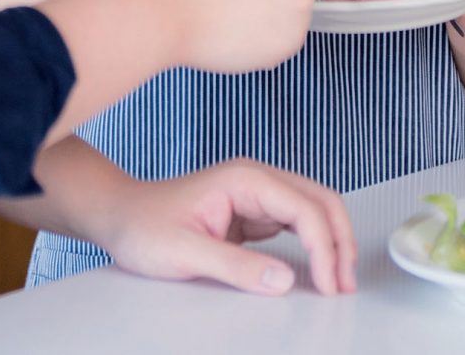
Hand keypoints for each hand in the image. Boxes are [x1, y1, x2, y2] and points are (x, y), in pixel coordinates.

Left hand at [98, 158, 357, 297]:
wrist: (119, 217)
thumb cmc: (143, 226)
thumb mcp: (184, 253)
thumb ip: (236, 266)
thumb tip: (284, 281)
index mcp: (244, 179)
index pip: (304, 208)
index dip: (325, 249)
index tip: (329, 286)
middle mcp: (255, 180)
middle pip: (319, 201)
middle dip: (340, 241)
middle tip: (345, 284)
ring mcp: (255, 194)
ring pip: (312, 210)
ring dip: (331, 242)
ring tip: (339, 280)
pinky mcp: (252, 213)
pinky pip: (296, 224)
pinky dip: (314, 245)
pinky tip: (318, 268)